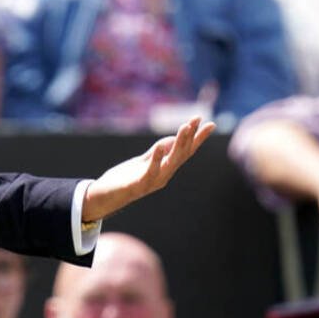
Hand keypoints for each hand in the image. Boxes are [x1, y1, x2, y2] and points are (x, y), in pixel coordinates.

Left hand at [82, 117, 215, 221]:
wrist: (107, 197)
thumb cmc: (127, 178)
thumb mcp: (144, 161)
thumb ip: (158, 152)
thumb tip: (172, 140)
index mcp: (166, 169)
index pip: (186, 152)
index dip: (198, 139)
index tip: (211, 124)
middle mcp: (164, 175)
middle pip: (181, 155)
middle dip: (190, 137)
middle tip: (197, 120)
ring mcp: (152, 182)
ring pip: (170, 162)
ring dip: (178, 144)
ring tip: (184, 127)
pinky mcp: (137, 185)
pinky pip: (149, 172)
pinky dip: (155, 160)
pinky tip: (158, 147)